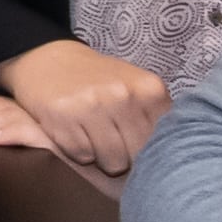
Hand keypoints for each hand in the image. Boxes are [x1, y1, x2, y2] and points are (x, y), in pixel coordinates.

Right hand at [0, 38, 166, 173]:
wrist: (48, 59)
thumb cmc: (98, 81)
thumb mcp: (136, 88)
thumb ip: (156, 118)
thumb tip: (172, 161)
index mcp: (150, 89)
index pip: (163, 143)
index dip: (150, 152)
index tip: (137, 145)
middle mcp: (123, 95)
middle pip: (138, 157)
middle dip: (125, 156)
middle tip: (111, 138)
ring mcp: (92, 105)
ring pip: (111, 162)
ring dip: (101, 156)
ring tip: (92, 134)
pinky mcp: (63, 116)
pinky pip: (81, 156)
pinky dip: (77, 151)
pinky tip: (73, 130)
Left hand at [0, 93, 130, 199]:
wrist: (160, 152)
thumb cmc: (125, 156)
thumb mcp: (82, 150)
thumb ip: (61, 145)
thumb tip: (36, 148)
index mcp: (49, 113)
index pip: (3, 109)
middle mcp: (50, 114)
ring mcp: (60, 124)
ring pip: (7, 119)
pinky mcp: (72, 139)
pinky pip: (35, 134)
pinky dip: (10, 133)